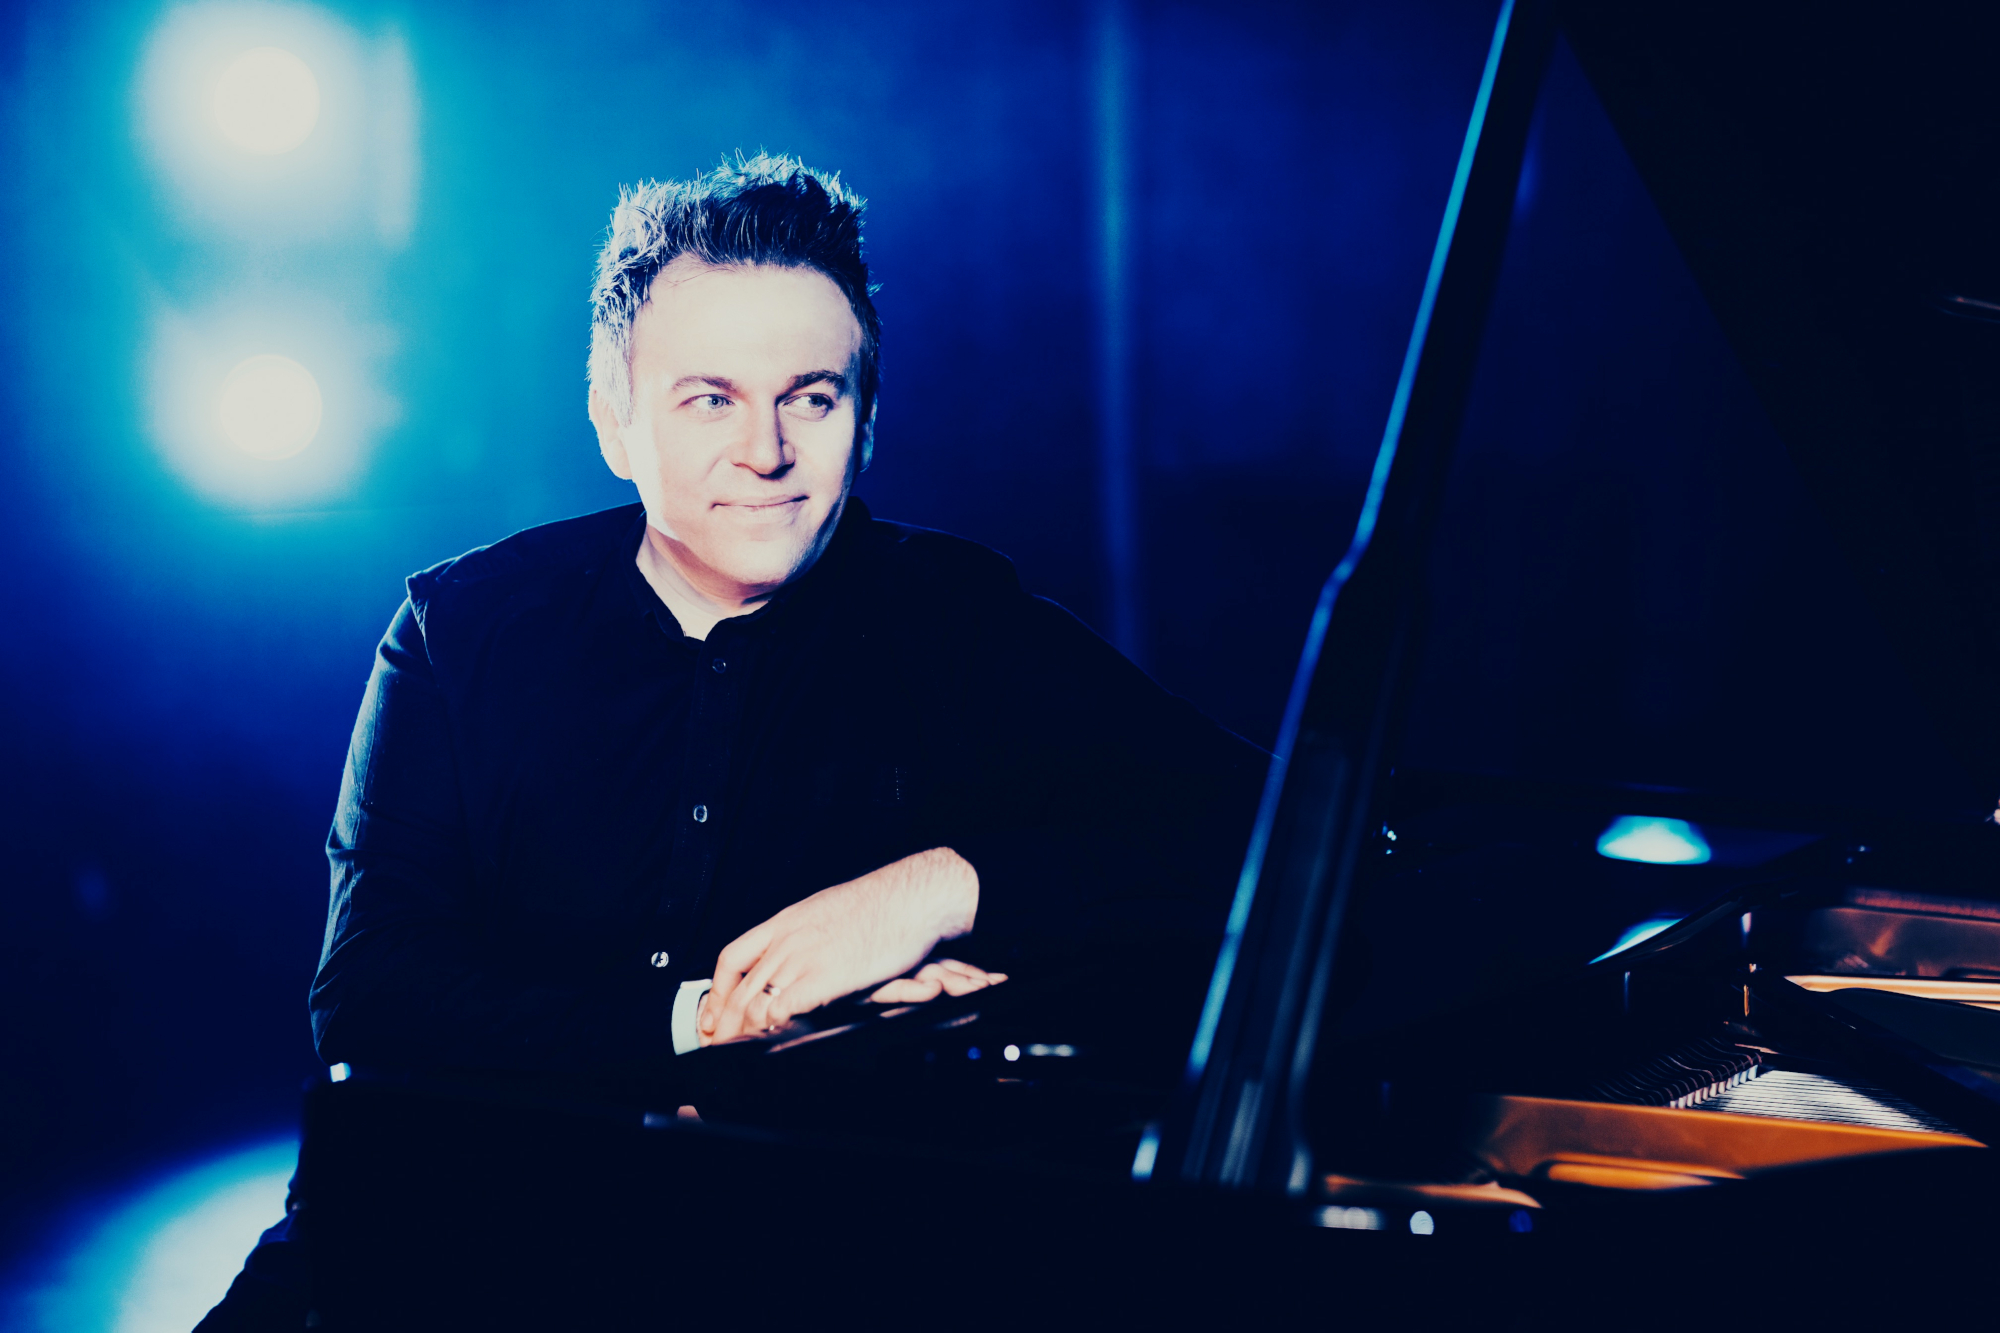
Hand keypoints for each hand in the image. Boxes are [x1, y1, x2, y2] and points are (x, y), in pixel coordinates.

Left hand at [701, 847, 980, 1044]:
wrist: (911, 897)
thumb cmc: (880, 903)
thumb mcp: (828, 909)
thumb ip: (806, 931)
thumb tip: (796, 945)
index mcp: (786, 922)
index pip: (733, 957)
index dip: (718, 991)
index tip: (714, 1014)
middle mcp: (788, 940)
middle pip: (741, 988)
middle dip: (725, 1024)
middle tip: (718, 1045)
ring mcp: (804, 958)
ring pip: (756, 1002)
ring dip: (743, 1032)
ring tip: (738, 1052)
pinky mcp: (824, 977)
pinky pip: (783, 1008)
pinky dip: (772, 1028)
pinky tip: (773, 1038)